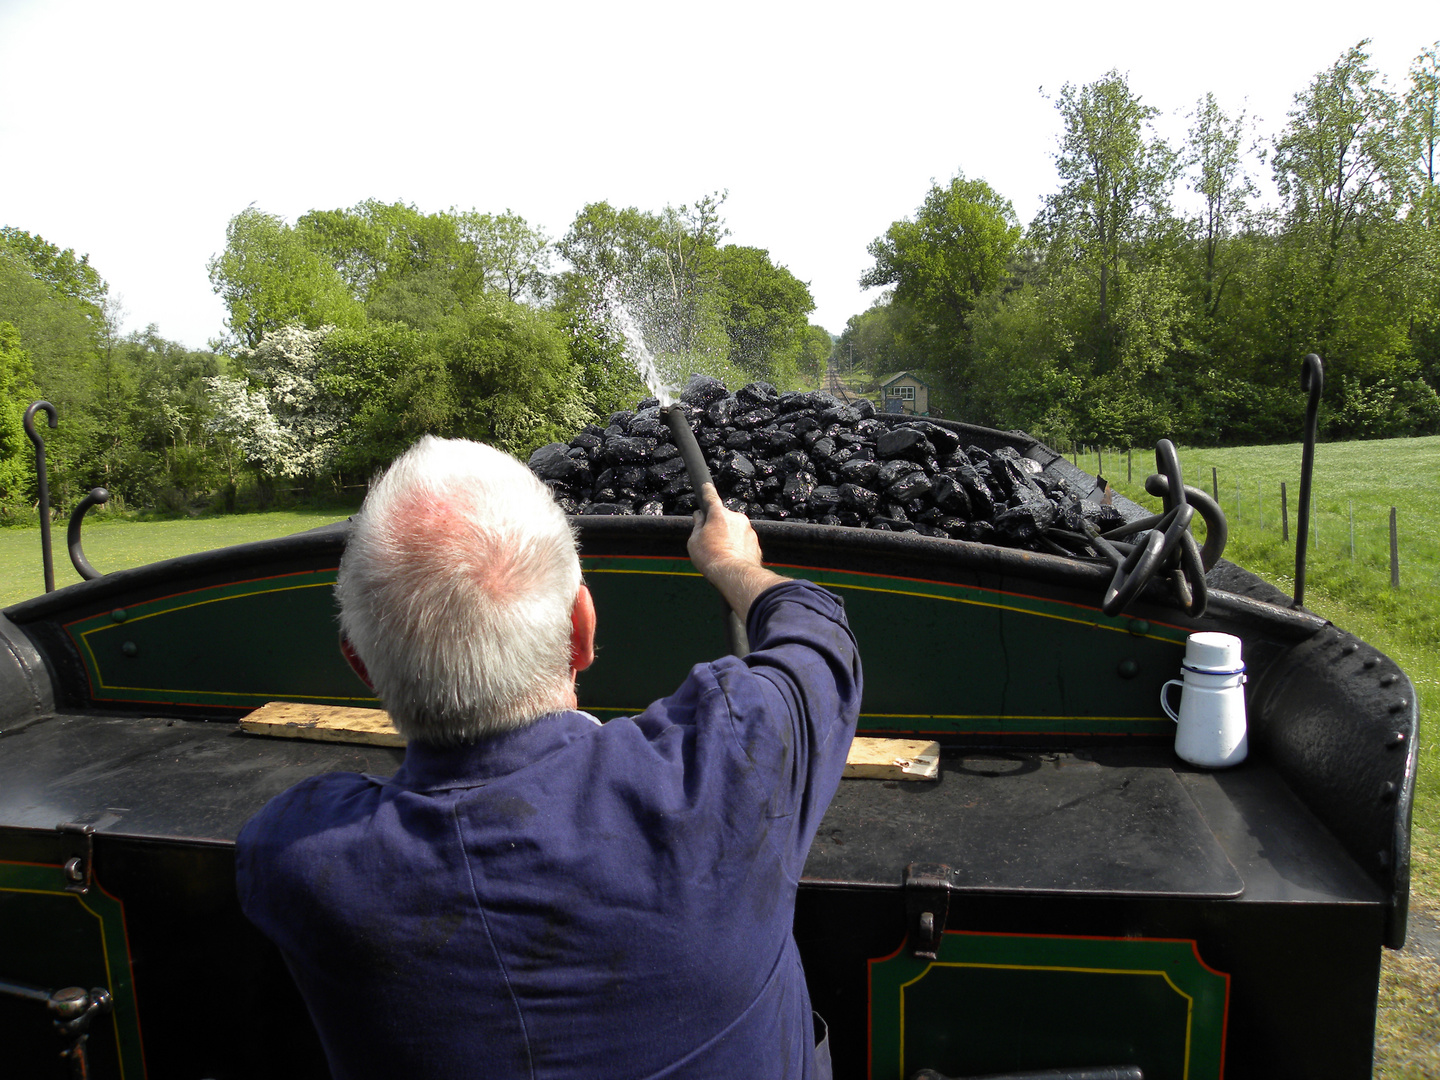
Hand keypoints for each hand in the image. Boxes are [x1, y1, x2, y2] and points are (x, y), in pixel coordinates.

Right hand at [687, 484, 787, 620]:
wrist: (733, 574)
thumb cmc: (711, 557)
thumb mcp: (694, 541)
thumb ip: (697, 525)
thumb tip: (699, 517)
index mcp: (719, 514)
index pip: (711, 498)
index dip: (707, 491)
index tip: (706, 486)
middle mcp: (737, 518)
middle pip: (724, 518)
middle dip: (718, 526)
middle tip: (710, 541)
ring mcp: (748, 530)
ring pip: (735, 530)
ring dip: (729, 538)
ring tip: (721, 554)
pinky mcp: (756, 543)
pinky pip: (744, 542)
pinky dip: (738, 548)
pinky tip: (731, 559)